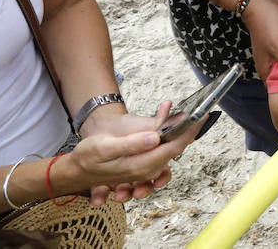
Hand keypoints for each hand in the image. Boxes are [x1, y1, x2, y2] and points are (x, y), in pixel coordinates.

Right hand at [62, 101, 195, 203]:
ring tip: (177, 109)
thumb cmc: (88, 156)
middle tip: (197, 108)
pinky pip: (159, 152)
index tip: (201, 115)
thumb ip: (131, 145)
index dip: (189, 131)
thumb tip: (155, 138)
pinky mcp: (142, 165)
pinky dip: (165, 132)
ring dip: (177, 133)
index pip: (174, 147)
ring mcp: (145, 169)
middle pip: (176, 148)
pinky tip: (165, 110)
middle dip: (186, 129)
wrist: (76, 169)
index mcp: (141, 165)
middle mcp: (147, 169)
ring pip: (170, 151)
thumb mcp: (105, 147)